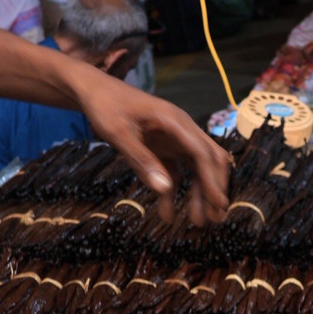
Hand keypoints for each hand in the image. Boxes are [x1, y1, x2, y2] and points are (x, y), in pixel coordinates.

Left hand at [78, 78, 229, 224]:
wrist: (93, 91)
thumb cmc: (106, 106)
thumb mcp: (118, 133)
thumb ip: (141, 160)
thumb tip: (165, 189)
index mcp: (175, 121)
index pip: (203, 153)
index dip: (213, 180)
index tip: (218, 205)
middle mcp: (182, 130)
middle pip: (208, 160)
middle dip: (213, 188)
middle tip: (215, 218)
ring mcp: (174, 139)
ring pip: (196, 168)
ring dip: (198, 193)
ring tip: (197, 222)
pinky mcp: (164, 148)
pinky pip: (176, 171)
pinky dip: (174, 192)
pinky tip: (167, 214)